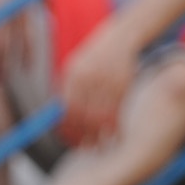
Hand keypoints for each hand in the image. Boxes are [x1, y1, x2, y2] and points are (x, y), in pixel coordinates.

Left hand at [58, 26, 137, 145]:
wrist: (121, 38)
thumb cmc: (95, 57)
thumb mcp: (76, 66)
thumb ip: (68, 89)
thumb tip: (59, 117)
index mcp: (74, 73)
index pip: (69, 107)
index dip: (70, 127)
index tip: (72, 139)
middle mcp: (90, 75)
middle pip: (86, 113)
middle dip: (87, 133)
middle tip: (88, 146)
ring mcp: (108, 77)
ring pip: (103, 113)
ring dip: (102, 132)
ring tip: (101, 143)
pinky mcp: (125, 80)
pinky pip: (118, 108)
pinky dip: (116, 123)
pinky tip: (114, 132)